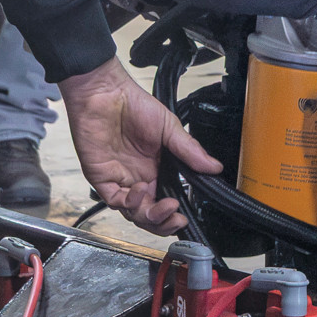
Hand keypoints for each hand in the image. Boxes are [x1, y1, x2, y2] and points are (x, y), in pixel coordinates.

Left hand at [59, 59, 217, 234]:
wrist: (106, 93)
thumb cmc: (134, 104)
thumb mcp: (169, 128)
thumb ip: (190, 151)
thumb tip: (214, 166)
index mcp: (156, 169)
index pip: (164, 202)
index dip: (173, 214)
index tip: (185, 215)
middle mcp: (138, 178)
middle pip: (149, 215)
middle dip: (163, 222)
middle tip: (176, 218)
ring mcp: (119, 179)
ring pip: (133, 212)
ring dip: (149, 215)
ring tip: (164, 205)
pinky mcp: (102, 177)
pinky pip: (114, 200)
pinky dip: (129, 201)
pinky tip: (140, 189)